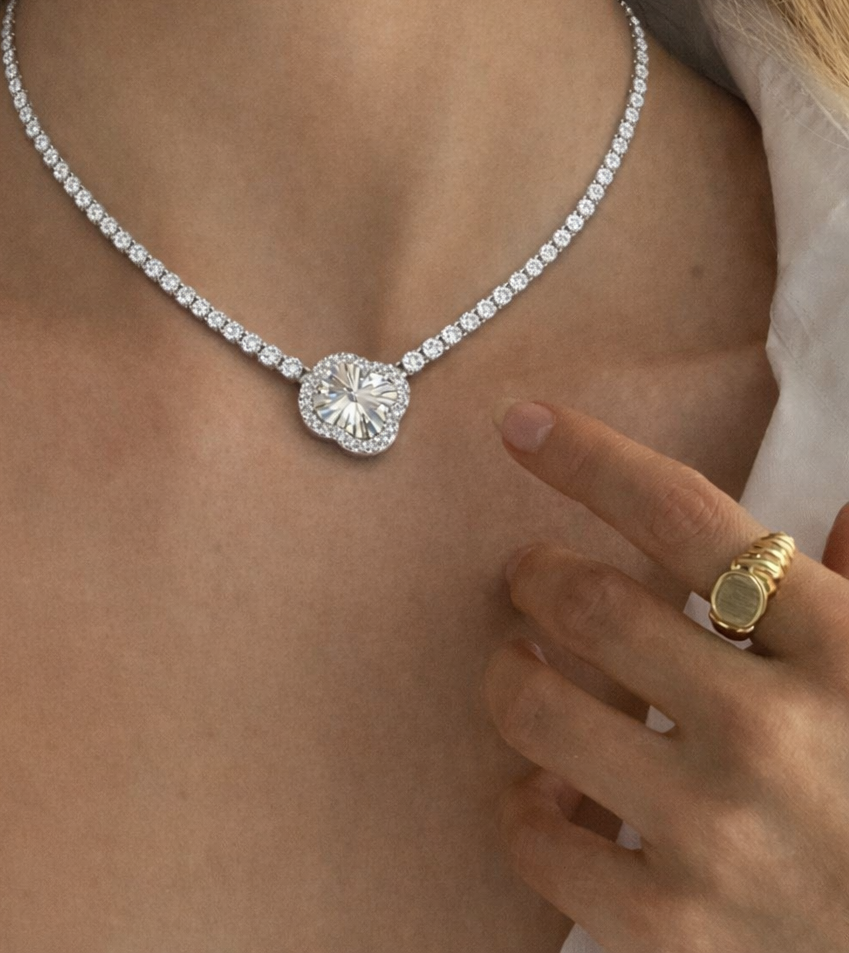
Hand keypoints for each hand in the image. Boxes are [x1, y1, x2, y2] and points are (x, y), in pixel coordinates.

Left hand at [480, 399, 848, 952]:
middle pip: (592, 604)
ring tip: (527, 668)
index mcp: (837, 648)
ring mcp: (717, 833)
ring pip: (540, 710)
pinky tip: (548, 790)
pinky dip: (522, 806)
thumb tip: (837, 519)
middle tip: (529, 574)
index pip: (684, 515)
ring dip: (513, 674)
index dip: (588, 457)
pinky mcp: (675, 928)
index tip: (524, 426)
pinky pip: (538, 844)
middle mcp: (770, 731)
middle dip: (535, 572)